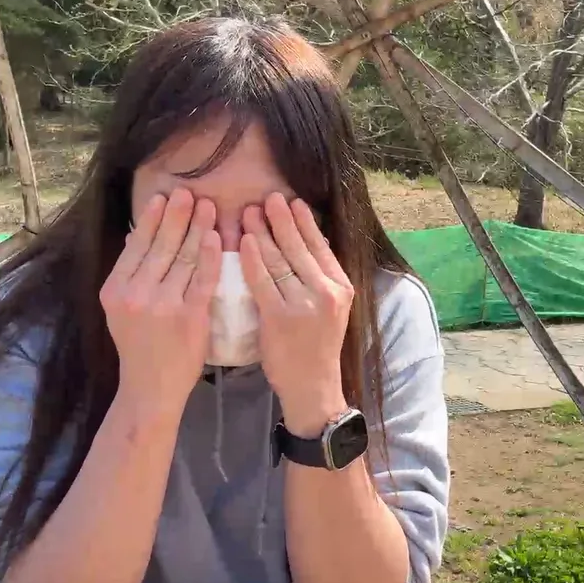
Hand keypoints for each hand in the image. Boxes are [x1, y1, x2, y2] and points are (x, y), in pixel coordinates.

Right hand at [100, 188, 220, 418]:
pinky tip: (216, 236)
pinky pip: (203, 279)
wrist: (150, 388)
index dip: (152, 218)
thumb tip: (132, 236)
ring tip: (208, 206)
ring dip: (197, 228)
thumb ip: (128, 274)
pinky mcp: (190, 317)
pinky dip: (210, 255)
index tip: (164, 197)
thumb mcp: (119, 309)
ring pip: (183, 258)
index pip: (136, 245)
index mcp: (115, 289)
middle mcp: (135, 294)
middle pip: (161, 245)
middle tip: (189, 192)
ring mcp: (163, 306)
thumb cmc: (138, 346)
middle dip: (177, 215)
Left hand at [241, 193, 352, 438]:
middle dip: (281, 219)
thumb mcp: (330, 308)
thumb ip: (318, 278)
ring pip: (280, 260)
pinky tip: (242, 242)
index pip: (320, 246)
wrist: (313, 385)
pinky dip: (252, 259)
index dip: (304, 221)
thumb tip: (301, 242)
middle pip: (299, 247)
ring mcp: (304, 305)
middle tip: (267, 197)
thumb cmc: (315, 346)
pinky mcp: (280, 319)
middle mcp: (326, 292)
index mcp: (341, 286)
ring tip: (249, 212)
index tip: (291, 201)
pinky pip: (262, 281)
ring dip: (263, 232)